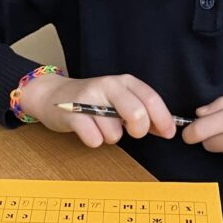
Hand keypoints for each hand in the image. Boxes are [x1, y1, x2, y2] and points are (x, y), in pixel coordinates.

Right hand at [17, 72, 177, 147]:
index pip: (151, 99)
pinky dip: (94, 141)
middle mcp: (108, 85)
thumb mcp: (121, 100)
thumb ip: (144, 113)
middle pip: (137, 114)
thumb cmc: (93, 102)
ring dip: (111, 137)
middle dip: (139, 130)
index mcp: (124, 81)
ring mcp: (89, 99)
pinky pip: (94, 139)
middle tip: (131, 132)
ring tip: (101, 126)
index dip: (163, 119)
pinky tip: (88, 131)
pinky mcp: (72, 113)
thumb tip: (167, 129)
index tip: (168, 134)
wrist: (53, 96)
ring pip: (114, 133)